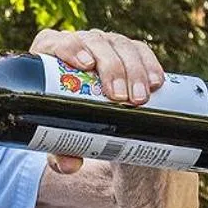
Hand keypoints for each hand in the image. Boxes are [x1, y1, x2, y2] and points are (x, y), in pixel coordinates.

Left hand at [31, 27, 166, 172]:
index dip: (71, 48)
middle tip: (120, 98)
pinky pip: (140, 51)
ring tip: (140, 98)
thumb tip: (69, 166)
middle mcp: (79, 43)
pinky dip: (150, 65)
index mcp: (50, 53)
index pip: (58, 42)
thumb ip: (58, 150)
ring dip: (134, 70)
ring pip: (120, 46)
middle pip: (95, 44)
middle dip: (112, 68)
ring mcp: (104, 44)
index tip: (87, 66)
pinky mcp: (126, 50)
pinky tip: (157, 82)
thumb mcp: (57, 135)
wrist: (87, 115)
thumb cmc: (61, 119)